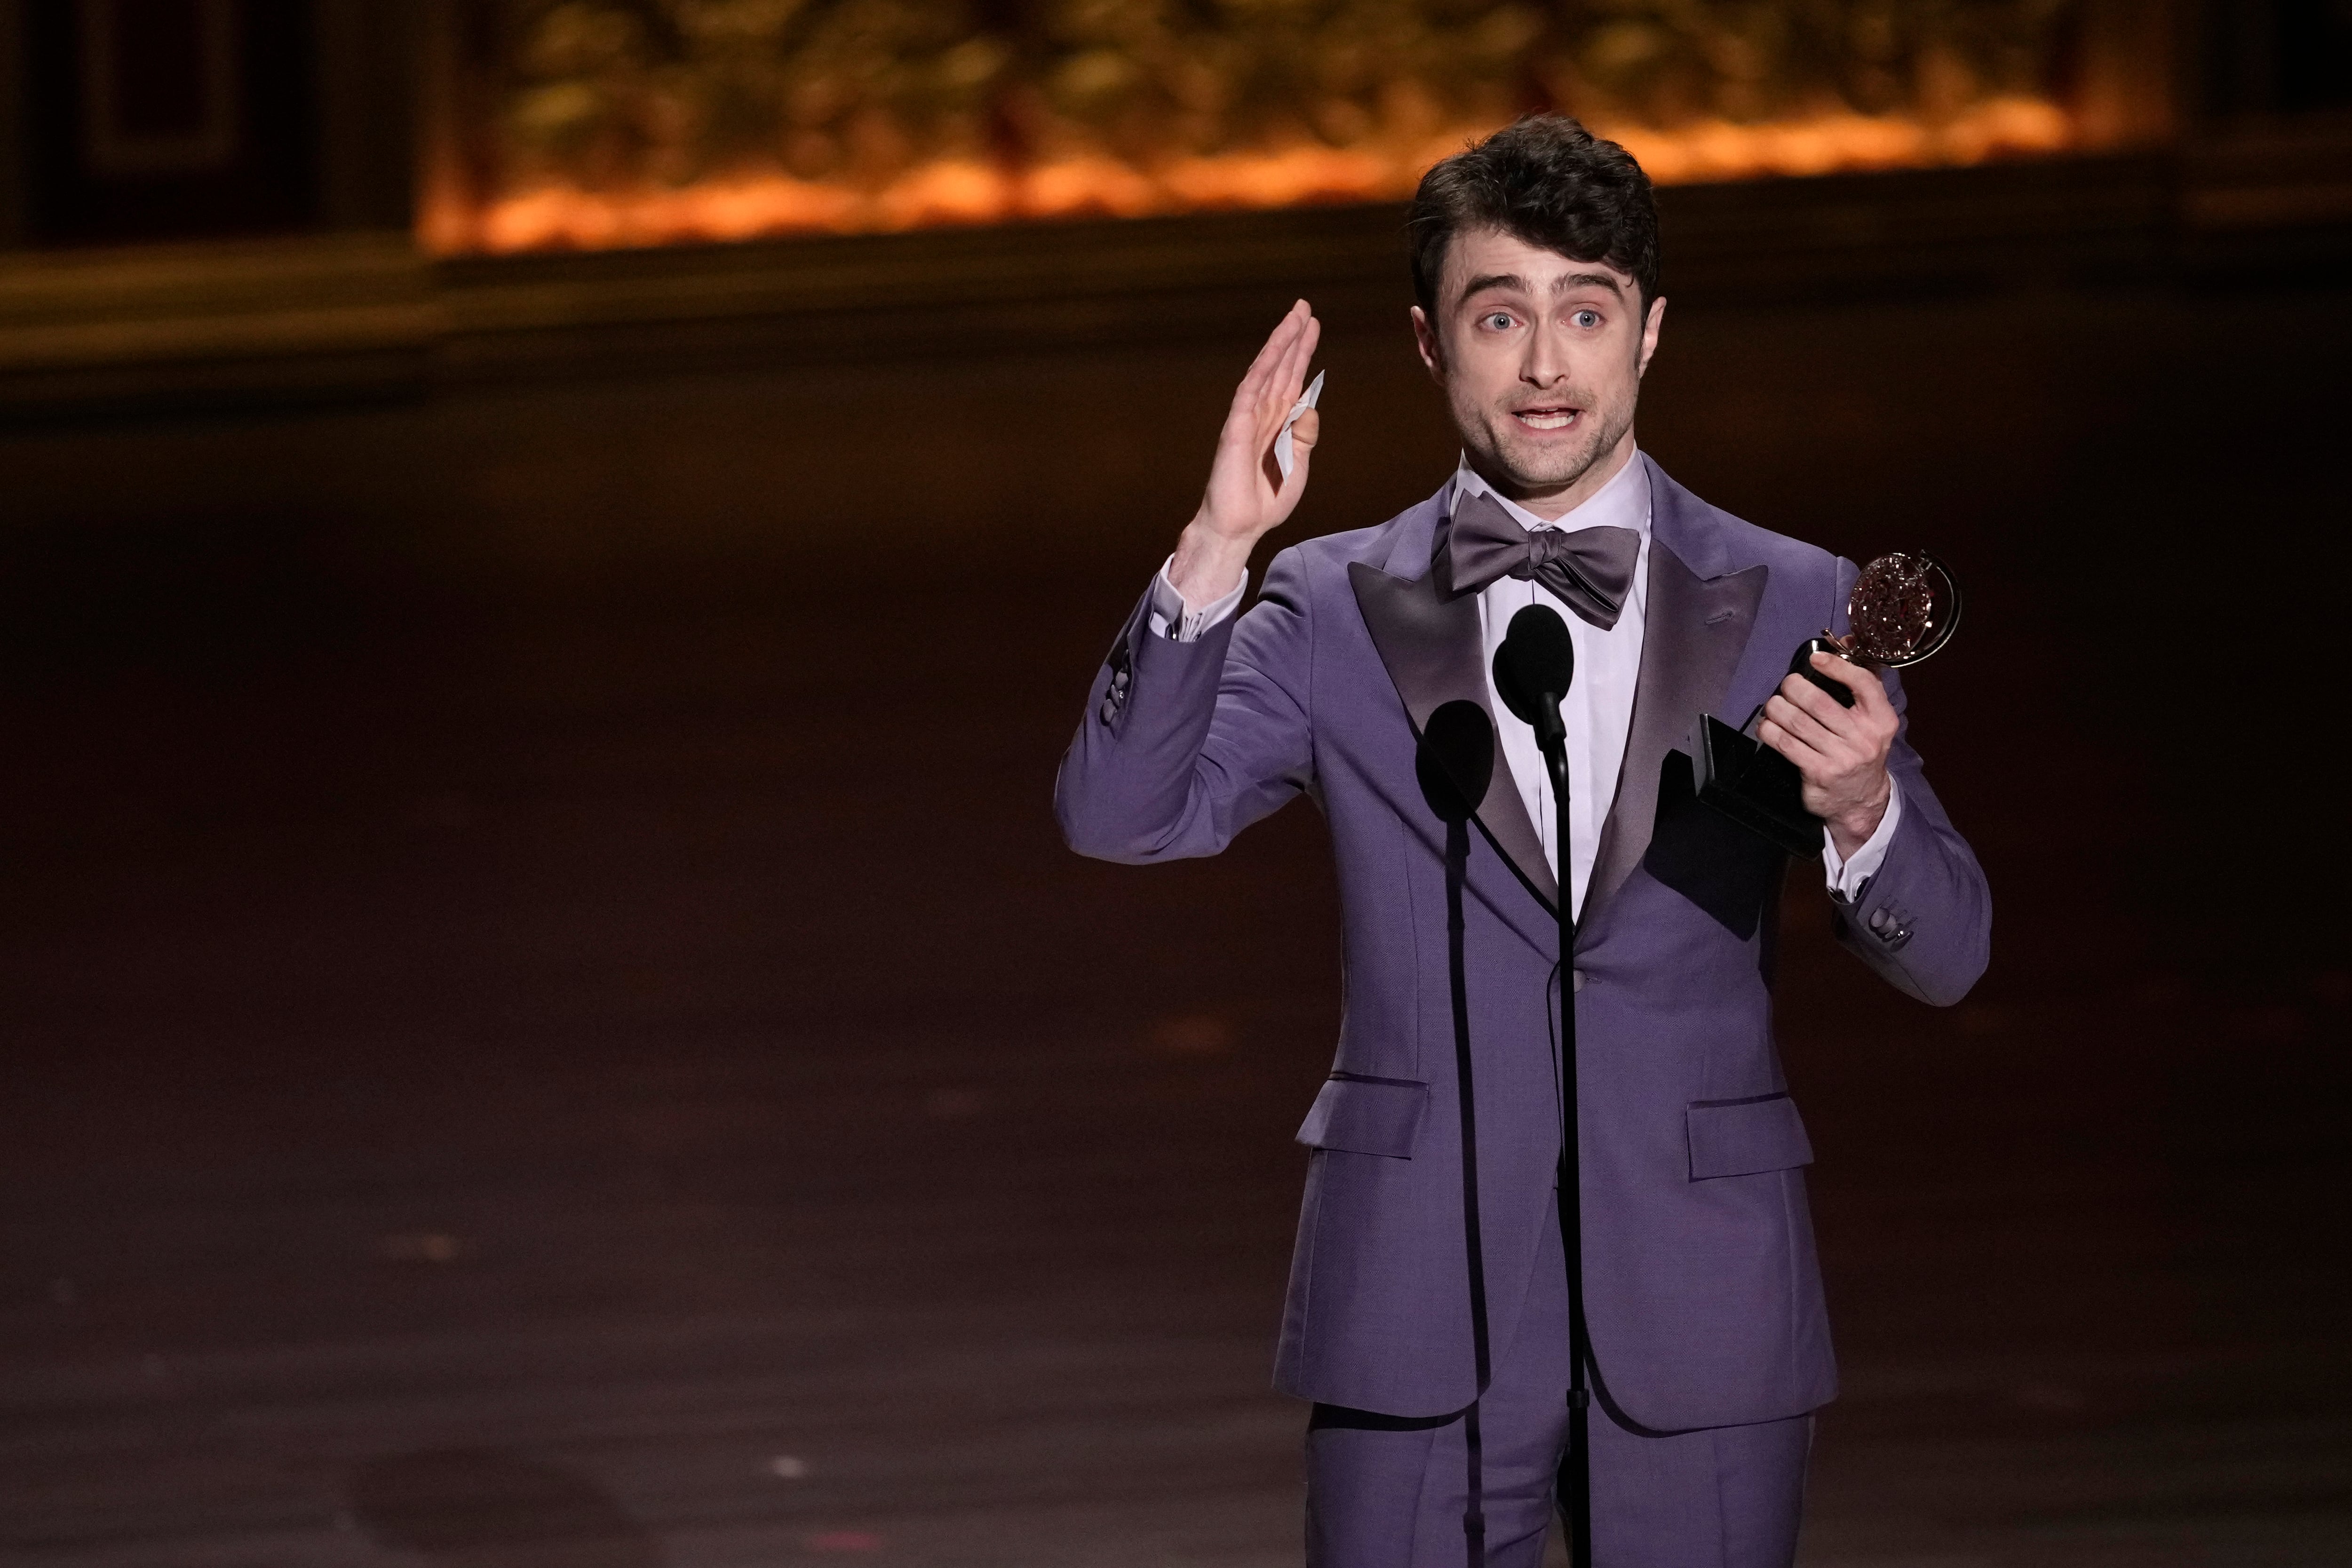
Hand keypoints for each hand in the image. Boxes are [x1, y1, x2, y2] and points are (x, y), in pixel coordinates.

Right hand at [1168, 300, 1320, 604]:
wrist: (1240, 528)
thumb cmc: (1265, 503)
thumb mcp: (1298, 466)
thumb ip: (1304, 437)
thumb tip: (1309, 408)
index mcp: (1278, 425)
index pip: (1292, 381)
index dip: (1302, 354)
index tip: (1312, 327)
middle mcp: (1263, 415)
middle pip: (1281, 368)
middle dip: (1293, 338)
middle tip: (1304, 307)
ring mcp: (1248, 418)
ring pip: (1266, 372)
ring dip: (1280, 344)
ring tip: (1296, 317)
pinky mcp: (1236, 426)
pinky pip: (1250, 389)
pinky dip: (1264, 367)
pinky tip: (1275, 347)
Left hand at [1757, 653, 1897, 858]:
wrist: (1861, 799)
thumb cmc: (1861, 749)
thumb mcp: (1872, 720)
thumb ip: (1862, 682)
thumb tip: (1844, 643)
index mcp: (1882, 719)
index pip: (1864, 684)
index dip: (1837, 667)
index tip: (1815, 659)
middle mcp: (1865, 738)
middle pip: (1820, 703)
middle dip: (1794, 688)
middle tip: (1786, 686)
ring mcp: (1842, 757)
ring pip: (1798, 722)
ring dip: (1777, 708)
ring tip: (1773, 704)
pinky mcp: (1819, 773)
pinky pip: (1787, 745)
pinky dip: (1771, 731)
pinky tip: (1767, 726)